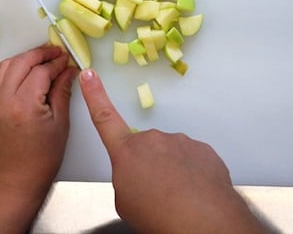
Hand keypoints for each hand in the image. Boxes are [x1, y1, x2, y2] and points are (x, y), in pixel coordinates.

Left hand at [0, 45, 77, 233]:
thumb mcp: (60, 123)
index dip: (56, 62)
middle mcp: (5, 99)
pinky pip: (2, 77)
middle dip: (40, 53)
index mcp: (24, 105)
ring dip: (26, 58)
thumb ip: (62, 92)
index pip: (40, 71)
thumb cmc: (43, 157)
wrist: (18, 179)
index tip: (68, 59)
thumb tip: (69, 70)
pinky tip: (32, 70)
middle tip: (57, 52)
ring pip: (8, 66)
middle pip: (21, 62)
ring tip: (45, 58)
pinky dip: (16, 68)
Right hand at [79, 69, 266, 233]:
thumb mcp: (124, 202)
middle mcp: (152, 140)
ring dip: (173, 173)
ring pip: (172, 156)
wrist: (201, 221)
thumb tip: (137, 179)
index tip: (89, 75)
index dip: (94, 95)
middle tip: (155, 193)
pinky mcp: (203, 150)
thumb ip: (125, 180)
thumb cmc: (158, 215)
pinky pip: (193, 162)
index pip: (104, 118)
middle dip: (148, 167)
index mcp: (126, 152)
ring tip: (176, 198)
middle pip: (145, 149)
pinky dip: (193, 177)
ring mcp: (180, 142)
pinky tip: (194, 196)